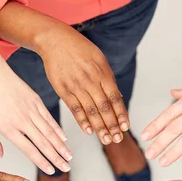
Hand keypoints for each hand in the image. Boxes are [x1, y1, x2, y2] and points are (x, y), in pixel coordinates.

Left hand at [0, 61, 72, 174]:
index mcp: (9, 128)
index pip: (29, 149)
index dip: (41, 162)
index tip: (50, 171)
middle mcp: (23, 121)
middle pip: (44, 143)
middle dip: (56, 158)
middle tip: (66, 168)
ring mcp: (32, 111)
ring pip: (50, 132)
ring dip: (61, 146)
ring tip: (69, 156)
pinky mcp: (37, 102)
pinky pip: (49, 118)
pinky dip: (58, 129)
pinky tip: (64, 139)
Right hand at [36, 24, 128, 144]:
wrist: (55, 40)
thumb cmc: (79, 49)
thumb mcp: (99, 59)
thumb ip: (108, 79)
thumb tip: (119, 99)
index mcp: (102, 72)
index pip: (114, 98)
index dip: (121, 114)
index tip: (126, 127)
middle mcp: (90, 80)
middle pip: (104, 107)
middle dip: (112, 125)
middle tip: (118, 139)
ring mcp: (76, 86)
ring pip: (90, 111)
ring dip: (99, 127)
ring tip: (106, 140)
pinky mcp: (63, 90)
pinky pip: (75, 108)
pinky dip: (82, 121)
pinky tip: (89, 131)